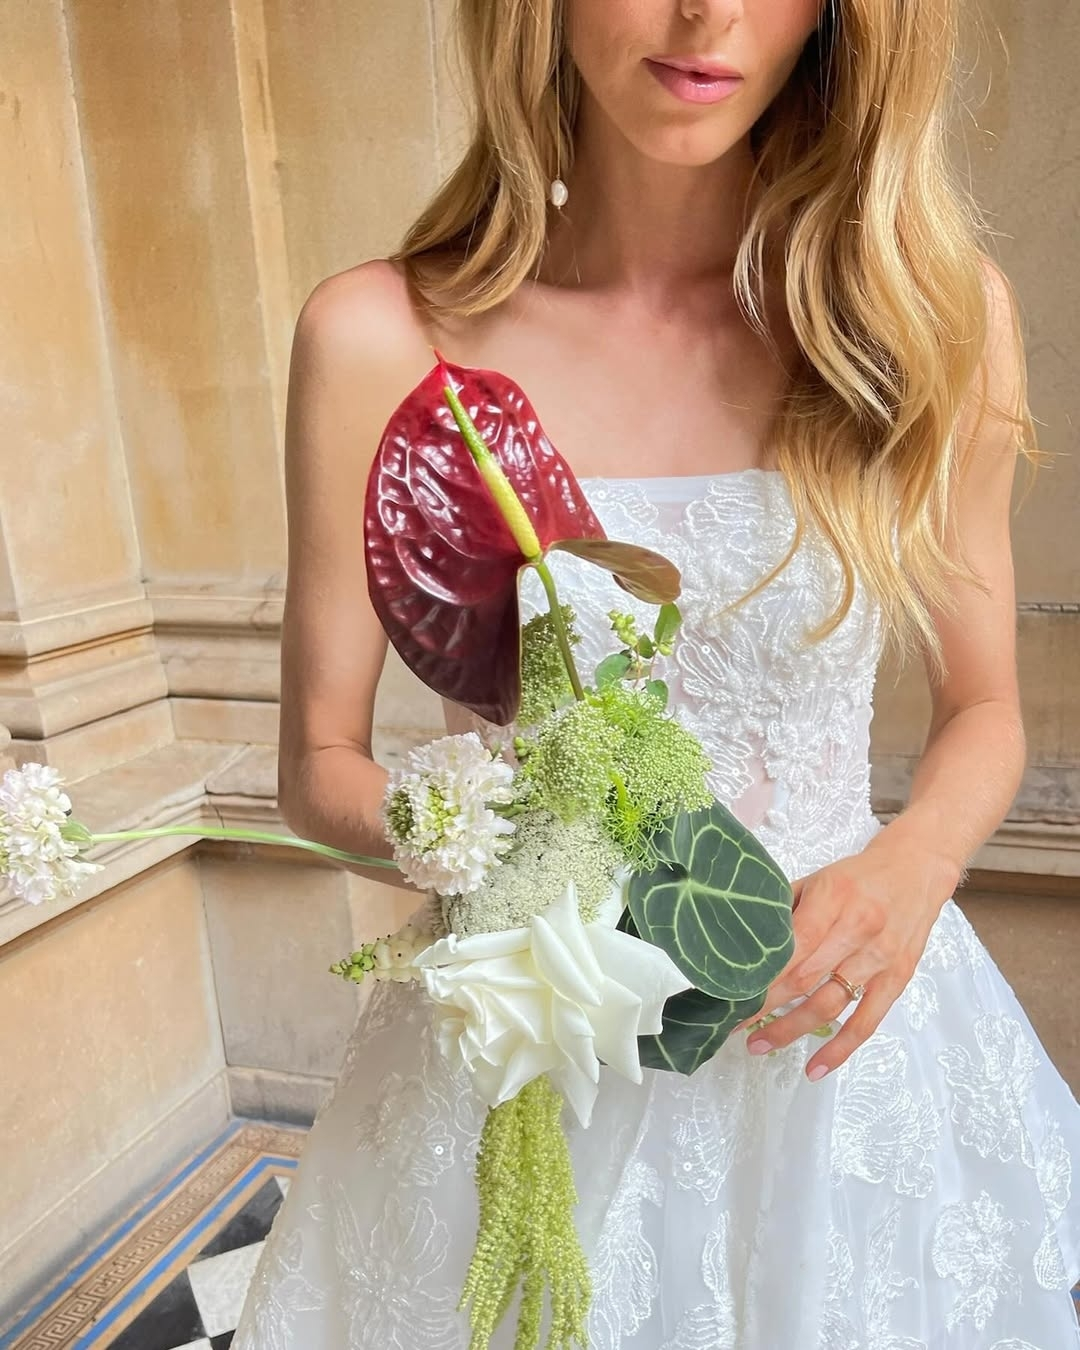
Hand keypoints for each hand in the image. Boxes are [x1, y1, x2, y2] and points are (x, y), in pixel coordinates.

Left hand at [733, 834, 957, 1080]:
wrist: (917, 869)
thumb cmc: (858, 875)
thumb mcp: (817, 879)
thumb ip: (785, 909)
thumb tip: (744, 944)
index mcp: (833, 898)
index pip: (791, 946)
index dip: (760, 975)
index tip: (729, 995)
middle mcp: (858, 930)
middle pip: (804, 978)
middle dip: (764, 1006)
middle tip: (732, 1025)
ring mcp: (880, 958)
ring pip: (830, 1004)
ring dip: (792, 1029)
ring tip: (759, 1045)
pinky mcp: (897, 979)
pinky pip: (866, 1022)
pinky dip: (840, 1049)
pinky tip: (815, 1068)